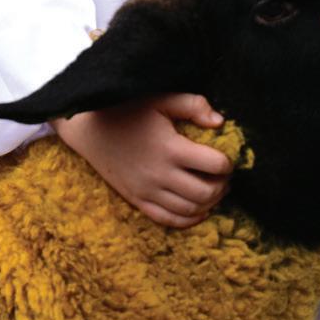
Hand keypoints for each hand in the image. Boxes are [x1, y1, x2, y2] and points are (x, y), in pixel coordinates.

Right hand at [52, 93, 232, 227]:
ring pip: (190, 210)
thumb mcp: (160, 99)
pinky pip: (168, 220)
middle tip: (225, 176)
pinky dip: (189, 219)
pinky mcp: (137, 200)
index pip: (213, 165)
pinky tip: (199, 209)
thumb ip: (192, 105)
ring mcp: (148, 191)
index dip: (227, 163)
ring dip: (210, 203)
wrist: (90, 129)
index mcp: (170, 148)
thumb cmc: (127, 109)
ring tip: (215, 189)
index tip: (228, 157)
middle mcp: (160, 175)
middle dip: (222, 186)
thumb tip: (219, 121)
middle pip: (205, 192)